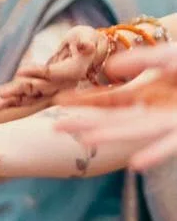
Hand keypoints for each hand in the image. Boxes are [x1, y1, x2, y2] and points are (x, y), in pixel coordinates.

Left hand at [0, 25, 106, 110]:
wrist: (88, 51)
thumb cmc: (86, 39)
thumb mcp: (86, 37)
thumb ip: (85, 43)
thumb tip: (85, 46)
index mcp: (72, 73)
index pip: (52, 74)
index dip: (36, 73)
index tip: (19, 71)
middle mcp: (62, 85)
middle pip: (38, 90)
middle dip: (19, 93)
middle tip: (0, 96)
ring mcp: (53, 89)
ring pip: (31, 97)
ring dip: (13, 101)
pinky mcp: (44, 90)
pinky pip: (28, 96)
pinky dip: (14, 100)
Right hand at [51, 47, 176, 168]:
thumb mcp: (169, 58)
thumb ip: (142, 60)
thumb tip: (111, 70)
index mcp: (148, 94)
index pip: (110, 101)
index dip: (85, 102)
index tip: (59, 102)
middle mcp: (155, 111)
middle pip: (115, 120)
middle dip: (86, 123)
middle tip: (55, 128)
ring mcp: (170, 122)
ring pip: (136, 131)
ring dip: (111, 137)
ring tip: (85, 139)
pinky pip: (169, 143)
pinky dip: (155, 153)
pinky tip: (137, 163)